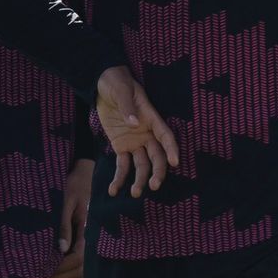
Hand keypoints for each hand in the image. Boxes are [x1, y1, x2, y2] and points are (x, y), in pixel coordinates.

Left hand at [48, 159, 92, 277]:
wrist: (88, 174)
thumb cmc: (76, 185)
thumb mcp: (66, 202)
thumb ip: (64, 225)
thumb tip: (61, 250)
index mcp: (90, 229)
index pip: (77, 259)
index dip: (60, 268)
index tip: (42, 271)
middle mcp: (96, 239)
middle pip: (82, 270)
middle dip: (62, 277)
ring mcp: (96, 241)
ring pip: (85, 271)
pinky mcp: (93, 240)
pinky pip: (86, 263)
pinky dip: (73, 272)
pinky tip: (58, 270)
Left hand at [93, 66, 179, 197]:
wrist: (102, 84)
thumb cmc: (117, 83)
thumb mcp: (122, 90)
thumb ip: (128, 105)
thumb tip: (134, 123)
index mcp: (152, 118)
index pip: (166, 136)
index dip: (171, 149)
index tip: (175, 162)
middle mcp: (147, 134)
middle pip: (156, 156)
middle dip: (157, 171)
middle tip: (154, 185)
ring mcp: (135, 142)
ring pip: (141, 165)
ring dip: (139, 180)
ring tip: (135, 194)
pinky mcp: (121, 146)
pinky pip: (122, 165)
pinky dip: (119, 178)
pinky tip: (113, 190)